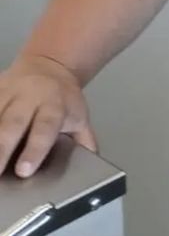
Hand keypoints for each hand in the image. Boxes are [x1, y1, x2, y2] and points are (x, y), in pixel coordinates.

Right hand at [0, 54, 95, 176]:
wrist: (50, 66)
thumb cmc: (62, 100)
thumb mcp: (79, 116)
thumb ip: (83, 141)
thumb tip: (92, 164)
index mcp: (54, 104)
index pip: (45, 126)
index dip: (35, 148)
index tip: (24, 170)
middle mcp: (29, 96)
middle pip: (12, 123)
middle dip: (1, 148)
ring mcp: (8, 92)